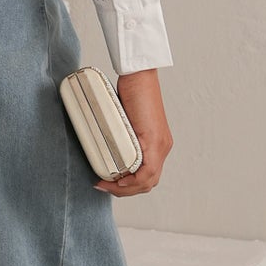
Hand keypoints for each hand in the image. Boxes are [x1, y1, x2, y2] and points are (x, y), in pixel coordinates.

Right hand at [94, 68, 172, 196]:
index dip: (128, 187)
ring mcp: (161, 144)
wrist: (138, 75)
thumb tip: (103, 144)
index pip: (147, 177)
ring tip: (107, 184)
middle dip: (125, 191)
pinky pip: (148, 169)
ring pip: (149, 179)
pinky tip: (119, 179)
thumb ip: (120, 134)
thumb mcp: (125, 121)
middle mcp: (163, 147)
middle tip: (104, 186)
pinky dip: (133, 179)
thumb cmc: (130, 92)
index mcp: (157, 145)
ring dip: (127, 188)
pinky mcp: (155, 139)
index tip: (108, 184)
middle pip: (148, 182)